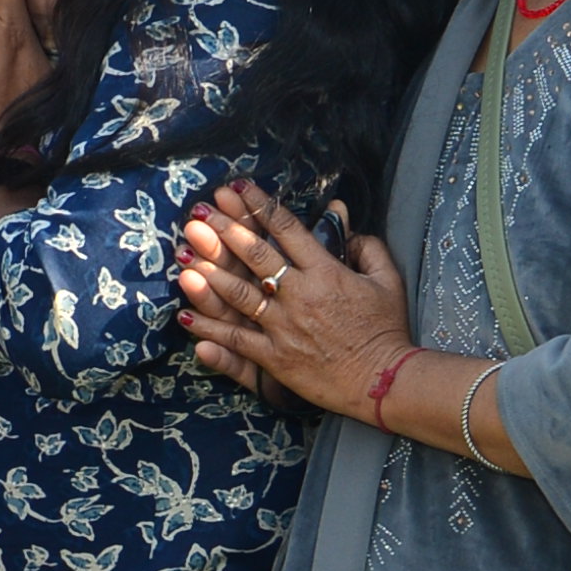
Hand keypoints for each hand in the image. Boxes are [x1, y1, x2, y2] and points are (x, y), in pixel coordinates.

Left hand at [173, 179, 408, 406]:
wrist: (384, 382)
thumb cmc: (386, 330)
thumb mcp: (386, 280)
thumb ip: (366, 246)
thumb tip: (345, 222)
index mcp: (326, 272)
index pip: (287, 230)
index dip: (260, 206)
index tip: (238, 188)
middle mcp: (300, 295)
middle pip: (256, 256)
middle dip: (224, 231)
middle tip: (198, 213)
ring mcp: (285, 328)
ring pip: (240, 295)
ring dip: (209, 273)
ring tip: (184, 254)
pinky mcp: (276, 358)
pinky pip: (237, 341)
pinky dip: (210, 329)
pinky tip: (186, 315)